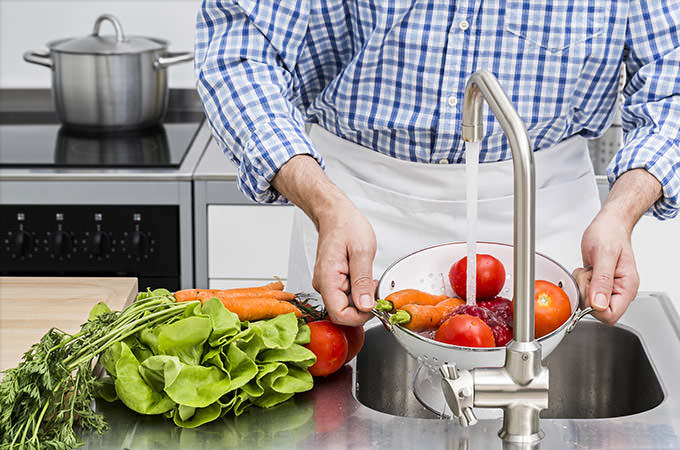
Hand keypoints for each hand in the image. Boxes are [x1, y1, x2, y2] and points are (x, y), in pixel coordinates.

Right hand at [312, 199, 376, 324]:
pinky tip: (363, 276)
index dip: (360, 315)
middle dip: (364, 306)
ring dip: (362, 297)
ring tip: (369, 277)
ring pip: (347, 305)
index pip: (340, 315)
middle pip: (343, 312)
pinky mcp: (333, 282)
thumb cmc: (346, 226)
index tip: (375, 305)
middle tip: (375, 286)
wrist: (335, 214)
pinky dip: (359, 290)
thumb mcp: (361, 251)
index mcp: (327, 279)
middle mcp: (323, 285)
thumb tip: (366, 306)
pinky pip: (347, 295)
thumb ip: (362, 281)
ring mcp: (327, 284)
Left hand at [573, 168, 660, 324]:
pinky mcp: (599, 284)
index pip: (611, 315)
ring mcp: (609, 288)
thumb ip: (602, 281)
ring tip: (589, 269)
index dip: (594, 307)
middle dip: (586, 293)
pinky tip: (587, 270)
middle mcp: (619, 290)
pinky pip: (584, 292)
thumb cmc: (609, 234)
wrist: (609, 224)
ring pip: (588, 302)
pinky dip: (580, 282)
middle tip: (590, 274)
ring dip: (582, 286)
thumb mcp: (604, 255)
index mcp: (627, 287)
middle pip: (597, 311)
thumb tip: (599, 305)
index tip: (590, 287)